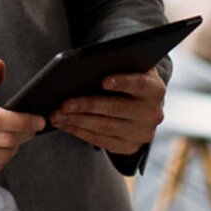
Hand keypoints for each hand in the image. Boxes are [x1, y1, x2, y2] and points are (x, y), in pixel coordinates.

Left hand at [49, 67, 165, 154]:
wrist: (139, 100)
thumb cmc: (124, 75)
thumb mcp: (124, 66)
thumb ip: (112, 64)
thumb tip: (82, 67)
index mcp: (154, 89)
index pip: (139, 84)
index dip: (122, 82)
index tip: (104, 81)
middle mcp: (153, 113)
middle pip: (115, 108)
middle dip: (86, 106)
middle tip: (63, 104)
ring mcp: (143, 133)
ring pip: (105, 127)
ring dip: (77, 121)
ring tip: (56, 115)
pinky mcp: (131, 146)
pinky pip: (102, 141)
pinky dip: (80, 132)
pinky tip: (64, 125)